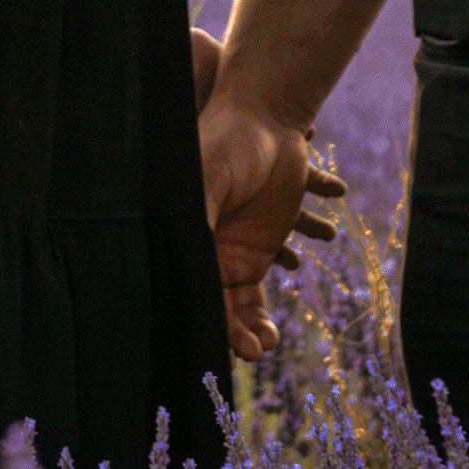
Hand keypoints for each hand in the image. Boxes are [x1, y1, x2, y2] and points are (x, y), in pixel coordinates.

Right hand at [197, 77, 345, 361]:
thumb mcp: (209, 176)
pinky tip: (272, 324)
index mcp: (191, 237)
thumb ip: (200, 216)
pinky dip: (272, 299)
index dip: (208, 324)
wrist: (267, 116)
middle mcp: (211, 248)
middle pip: (218, 306)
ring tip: (268, 341)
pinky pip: (278, 269)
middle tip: (257, 350)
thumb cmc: (230, 142)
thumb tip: (192, 265)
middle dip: (233, 334)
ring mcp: (239, 245)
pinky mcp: (270, 236)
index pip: (196, 292)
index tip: (225, 353)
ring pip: (244, 300)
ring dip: (252, 325)